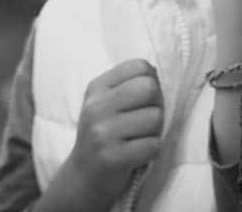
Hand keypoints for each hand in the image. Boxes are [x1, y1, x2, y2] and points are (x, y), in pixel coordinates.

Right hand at [67, 59, 163, 205]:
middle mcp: (96, 107)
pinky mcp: (112, 157)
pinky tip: (138, 153)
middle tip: (146, 120)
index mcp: (96, 88)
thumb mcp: (105, 103)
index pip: (139, 66)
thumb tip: (156, 73)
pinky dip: (152, 151)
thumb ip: (128, 85)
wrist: (84, 174)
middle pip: (149, 88)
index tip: (142, 99)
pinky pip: (153, 145)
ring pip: (155, 117)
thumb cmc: (103, 134)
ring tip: (140, 137)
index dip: (151, 82)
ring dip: (156, 131)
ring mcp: (102, 132)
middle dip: (156, 105)